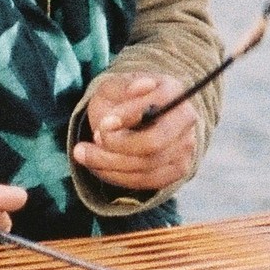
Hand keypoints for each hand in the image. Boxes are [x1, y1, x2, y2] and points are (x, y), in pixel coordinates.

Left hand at [71, 68, 202, 198]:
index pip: (154, 110)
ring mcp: (185, 147)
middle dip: (113, 150)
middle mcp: (186, 120)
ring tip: (83, 154)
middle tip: (83, 146)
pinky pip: (146, 182)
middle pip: (152, 145)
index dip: (127, 119)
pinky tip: (99, 166)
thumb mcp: (113, 87)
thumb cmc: (120, 100)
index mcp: (173, 91)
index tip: (103, 123)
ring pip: (145, 167)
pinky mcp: (177, 170)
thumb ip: (124, 87)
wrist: (132, 119)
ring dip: (108, 165)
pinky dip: (117, 177)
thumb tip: (141, 87)